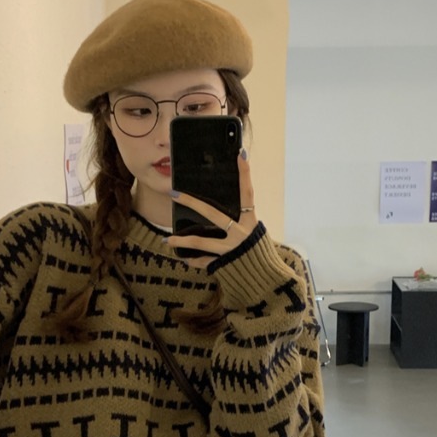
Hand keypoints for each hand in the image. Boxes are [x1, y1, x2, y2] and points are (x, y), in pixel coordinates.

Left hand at [167, 150, 257, 268]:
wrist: (268, 282)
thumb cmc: (261, 256)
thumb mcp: (256, 236)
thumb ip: (242, 224)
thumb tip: (223, 214)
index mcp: (251, 224)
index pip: (248, 194)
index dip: (245, 174)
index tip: (240, 154)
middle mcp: (241, 234)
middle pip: (212, 214)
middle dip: (192, 202)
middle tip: (175, 193)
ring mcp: (231, 250)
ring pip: (202, 242)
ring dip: (183, 240)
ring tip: (168, 240)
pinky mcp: (225, 265)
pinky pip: (205, 262)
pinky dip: (195, 261)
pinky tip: (184, 258)